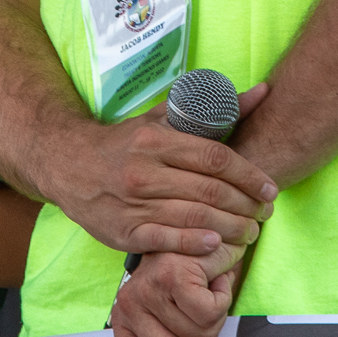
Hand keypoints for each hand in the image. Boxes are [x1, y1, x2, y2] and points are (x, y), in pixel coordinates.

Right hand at [44, 83, 276, 257]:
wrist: (67, 164)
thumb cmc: (124, 143)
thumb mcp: (161, 119)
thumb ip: (212, 109)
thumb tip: (261, 92)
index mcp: (155, 141)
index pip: (214, 158)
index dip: (249, 176)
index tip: (270, 189)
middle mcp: (144, 171)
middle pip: (209, 191)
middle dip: (246, 206)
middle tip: (265, 215)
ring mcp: (133, 203)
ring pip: (194, 218)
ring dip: (230, 229)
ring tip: (250, 233)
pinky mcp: (123, 230)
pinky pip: (166, 239)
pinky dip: (194, 244)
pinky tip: (215, 244)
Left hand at [111, 252, 250, 336]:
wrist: (204, 223)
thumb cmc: (192, 267)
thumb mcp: (178, 310)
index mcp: (127, 319)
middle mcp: (130, 305)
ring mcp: (148, 290)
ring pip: (200, 334)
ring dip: (218, 317)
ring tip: (212, 290)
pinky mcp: (171, 276)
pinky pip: (210, 312)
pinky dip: (224, 297)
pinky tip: (215, 278)